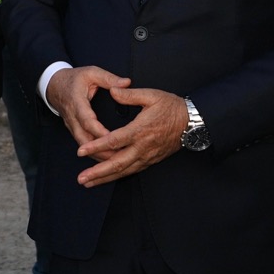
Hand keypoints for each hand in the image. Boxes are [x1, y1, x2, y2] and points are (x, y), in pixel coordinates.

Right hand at [45, 66, 128, 153]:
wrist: (53, 84)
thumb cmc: (74, 78)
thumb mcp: (91, 72)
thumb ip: (109, 78)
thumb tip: (127, 82)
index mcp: (77, 101)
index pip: (87, 120)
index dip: (99, 131)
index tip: (113, 138)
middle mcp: (72, 116)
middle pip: (83, 139)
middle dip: (99, 150)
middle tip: (117, 158)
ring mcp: (71, 125)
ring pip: (82, 145)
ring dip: (97, 154)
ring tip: (114, 162)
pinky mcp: (73, 130)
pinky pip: (82, 144)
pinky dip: (93, 153)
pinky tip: (105, 159)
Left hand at [74, 86, 188, 187]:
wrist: (192, 122)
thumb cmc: (171, 107)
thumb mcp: (151, 95)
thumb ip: (129, 94)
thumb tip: (112, 90)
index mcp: (140, 130)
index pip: (114, 141)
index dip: (96, 147)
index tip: (80, 151)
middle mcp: (143, 147)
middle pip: (117, 163)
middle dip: (97, 172)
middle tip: (81, 179)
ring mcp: (147, 156)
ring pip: (124, 171)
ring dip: (105, 178)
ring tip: (88, 183)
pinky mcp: (151, 160)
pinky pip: (132, 170)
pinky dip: (117, 176)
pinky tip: (106, 178)